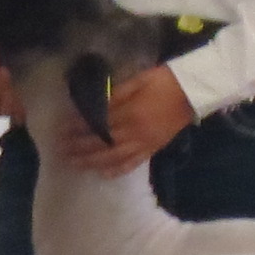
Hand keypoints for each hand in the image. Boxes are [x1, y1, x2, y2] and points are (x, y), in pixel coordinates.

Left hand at [57, 64, 195, 177]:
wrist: (192, 91)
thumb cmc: (163, 81)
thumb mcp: (137, 80)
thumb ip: (115, 94)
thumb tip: (94, 104)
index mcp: (130, 112)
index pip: (98, 123)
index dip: (79, 128)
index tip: (62, 131)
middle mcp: (135, 131)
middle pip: (102, 143)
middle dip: (80, 148)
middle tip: (61, 150)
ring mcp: (144, 142)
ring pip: (114, 156)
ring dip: (92, 161)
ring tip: (75, 164)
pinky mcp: (153, 148)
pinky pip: (133, 163)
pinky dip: (117, 170)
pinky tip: (103, 174)